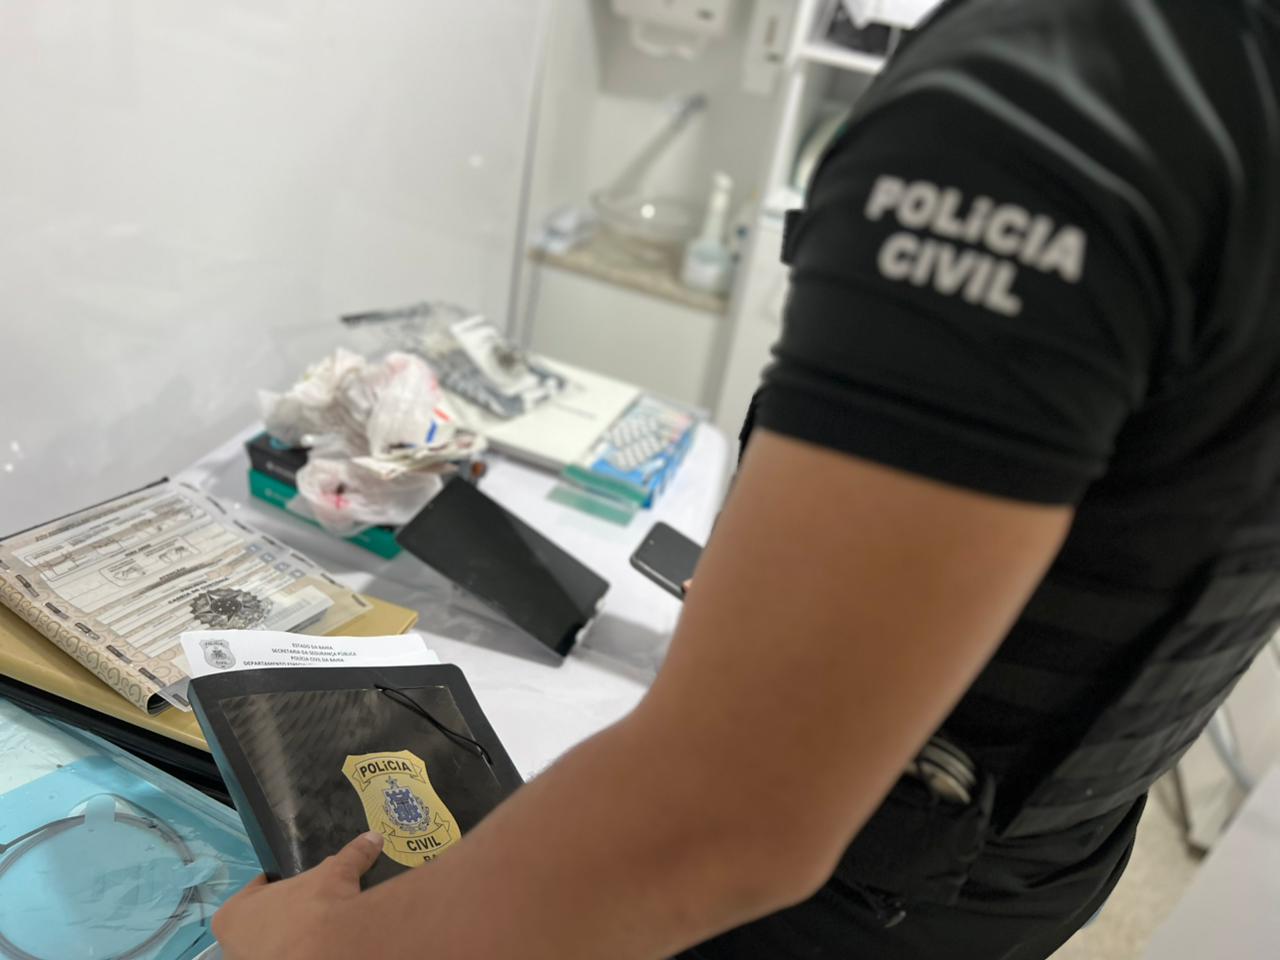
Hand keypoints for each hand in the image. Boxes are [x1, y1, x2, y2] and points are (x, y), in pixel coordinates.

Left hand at [213, 832, 383, 959]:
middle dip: (279, 917)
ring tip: (312, 931)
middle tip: (305, 911)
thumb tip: (373, 837)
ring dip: (284, 939)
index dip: (274, 886)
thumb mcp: (335, 874)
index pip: (254, 891)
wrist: (326, 953)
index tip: (294, 887)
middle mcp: (232, 945)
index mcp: (233, 914)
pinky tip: (314, 947)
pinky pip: (281, 957)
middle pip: (258, 922)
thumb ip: (352, 855)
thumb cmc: (314, 907)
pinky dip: (294, 953)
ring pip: (266, 946)